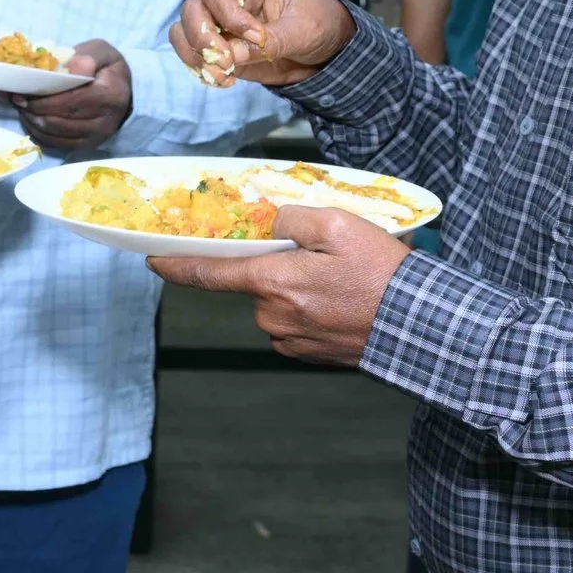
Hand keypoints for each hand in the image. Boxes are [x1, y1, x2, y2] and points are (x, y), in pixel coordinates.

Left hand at [13, 40, 131, 150]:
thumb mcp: (101, 52)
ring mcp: (96, 137)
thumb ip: (86, 56)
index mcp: (109, 95)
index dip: (41, 100)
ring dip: (32, 122)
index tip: (20, 93)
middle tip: (15, 99)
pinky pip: (56, 144)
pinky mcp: (88, 145)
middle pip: (58, 120)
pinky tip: (31, 119)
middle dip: (31, 110)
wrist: (127, 91)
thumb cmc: (108, 68)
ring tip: (21, 107)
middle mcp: (104, 121)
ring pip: (54, 134)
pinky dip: (39, 133)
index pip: (68, 102)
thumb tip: (71, 67)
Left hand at [147, 207, 409, 365]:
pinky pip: (296, 323)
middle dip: (277, 266)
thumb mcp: (338, 225)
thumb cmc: (382, 275)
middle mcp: (273, 316)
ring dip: (298, 289)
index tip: (153, 259)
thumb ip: (292, 218)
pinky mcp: (310, 354)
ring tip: (343, 281)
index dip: (176, 265)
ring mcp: (291, 340)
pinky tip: (344, 301)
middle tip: (324, 257)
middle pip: (255, 283)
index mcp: (273, 282)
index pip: (209, 274)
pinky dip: (312, 309)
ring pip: (276, 303)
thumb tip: (269, 222)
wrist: (419, 326)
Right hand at [171, 0, 353, 88]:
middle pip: (192, 8)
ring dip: (195, 55)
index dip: (229, 16)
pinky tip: (224, 80)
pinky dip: (200, 69)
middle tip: (226, 61)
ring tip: (224, 74)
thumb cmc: (318, 24)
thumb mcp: (305, 30)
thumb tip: (232, 55)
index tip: (257, 38)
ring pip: (183, 31)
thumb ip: (272, 41)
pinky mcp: (219, 47)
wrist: (324, 48)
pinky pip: (192, 55)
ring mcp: (220, 23)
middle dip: (203, 37)